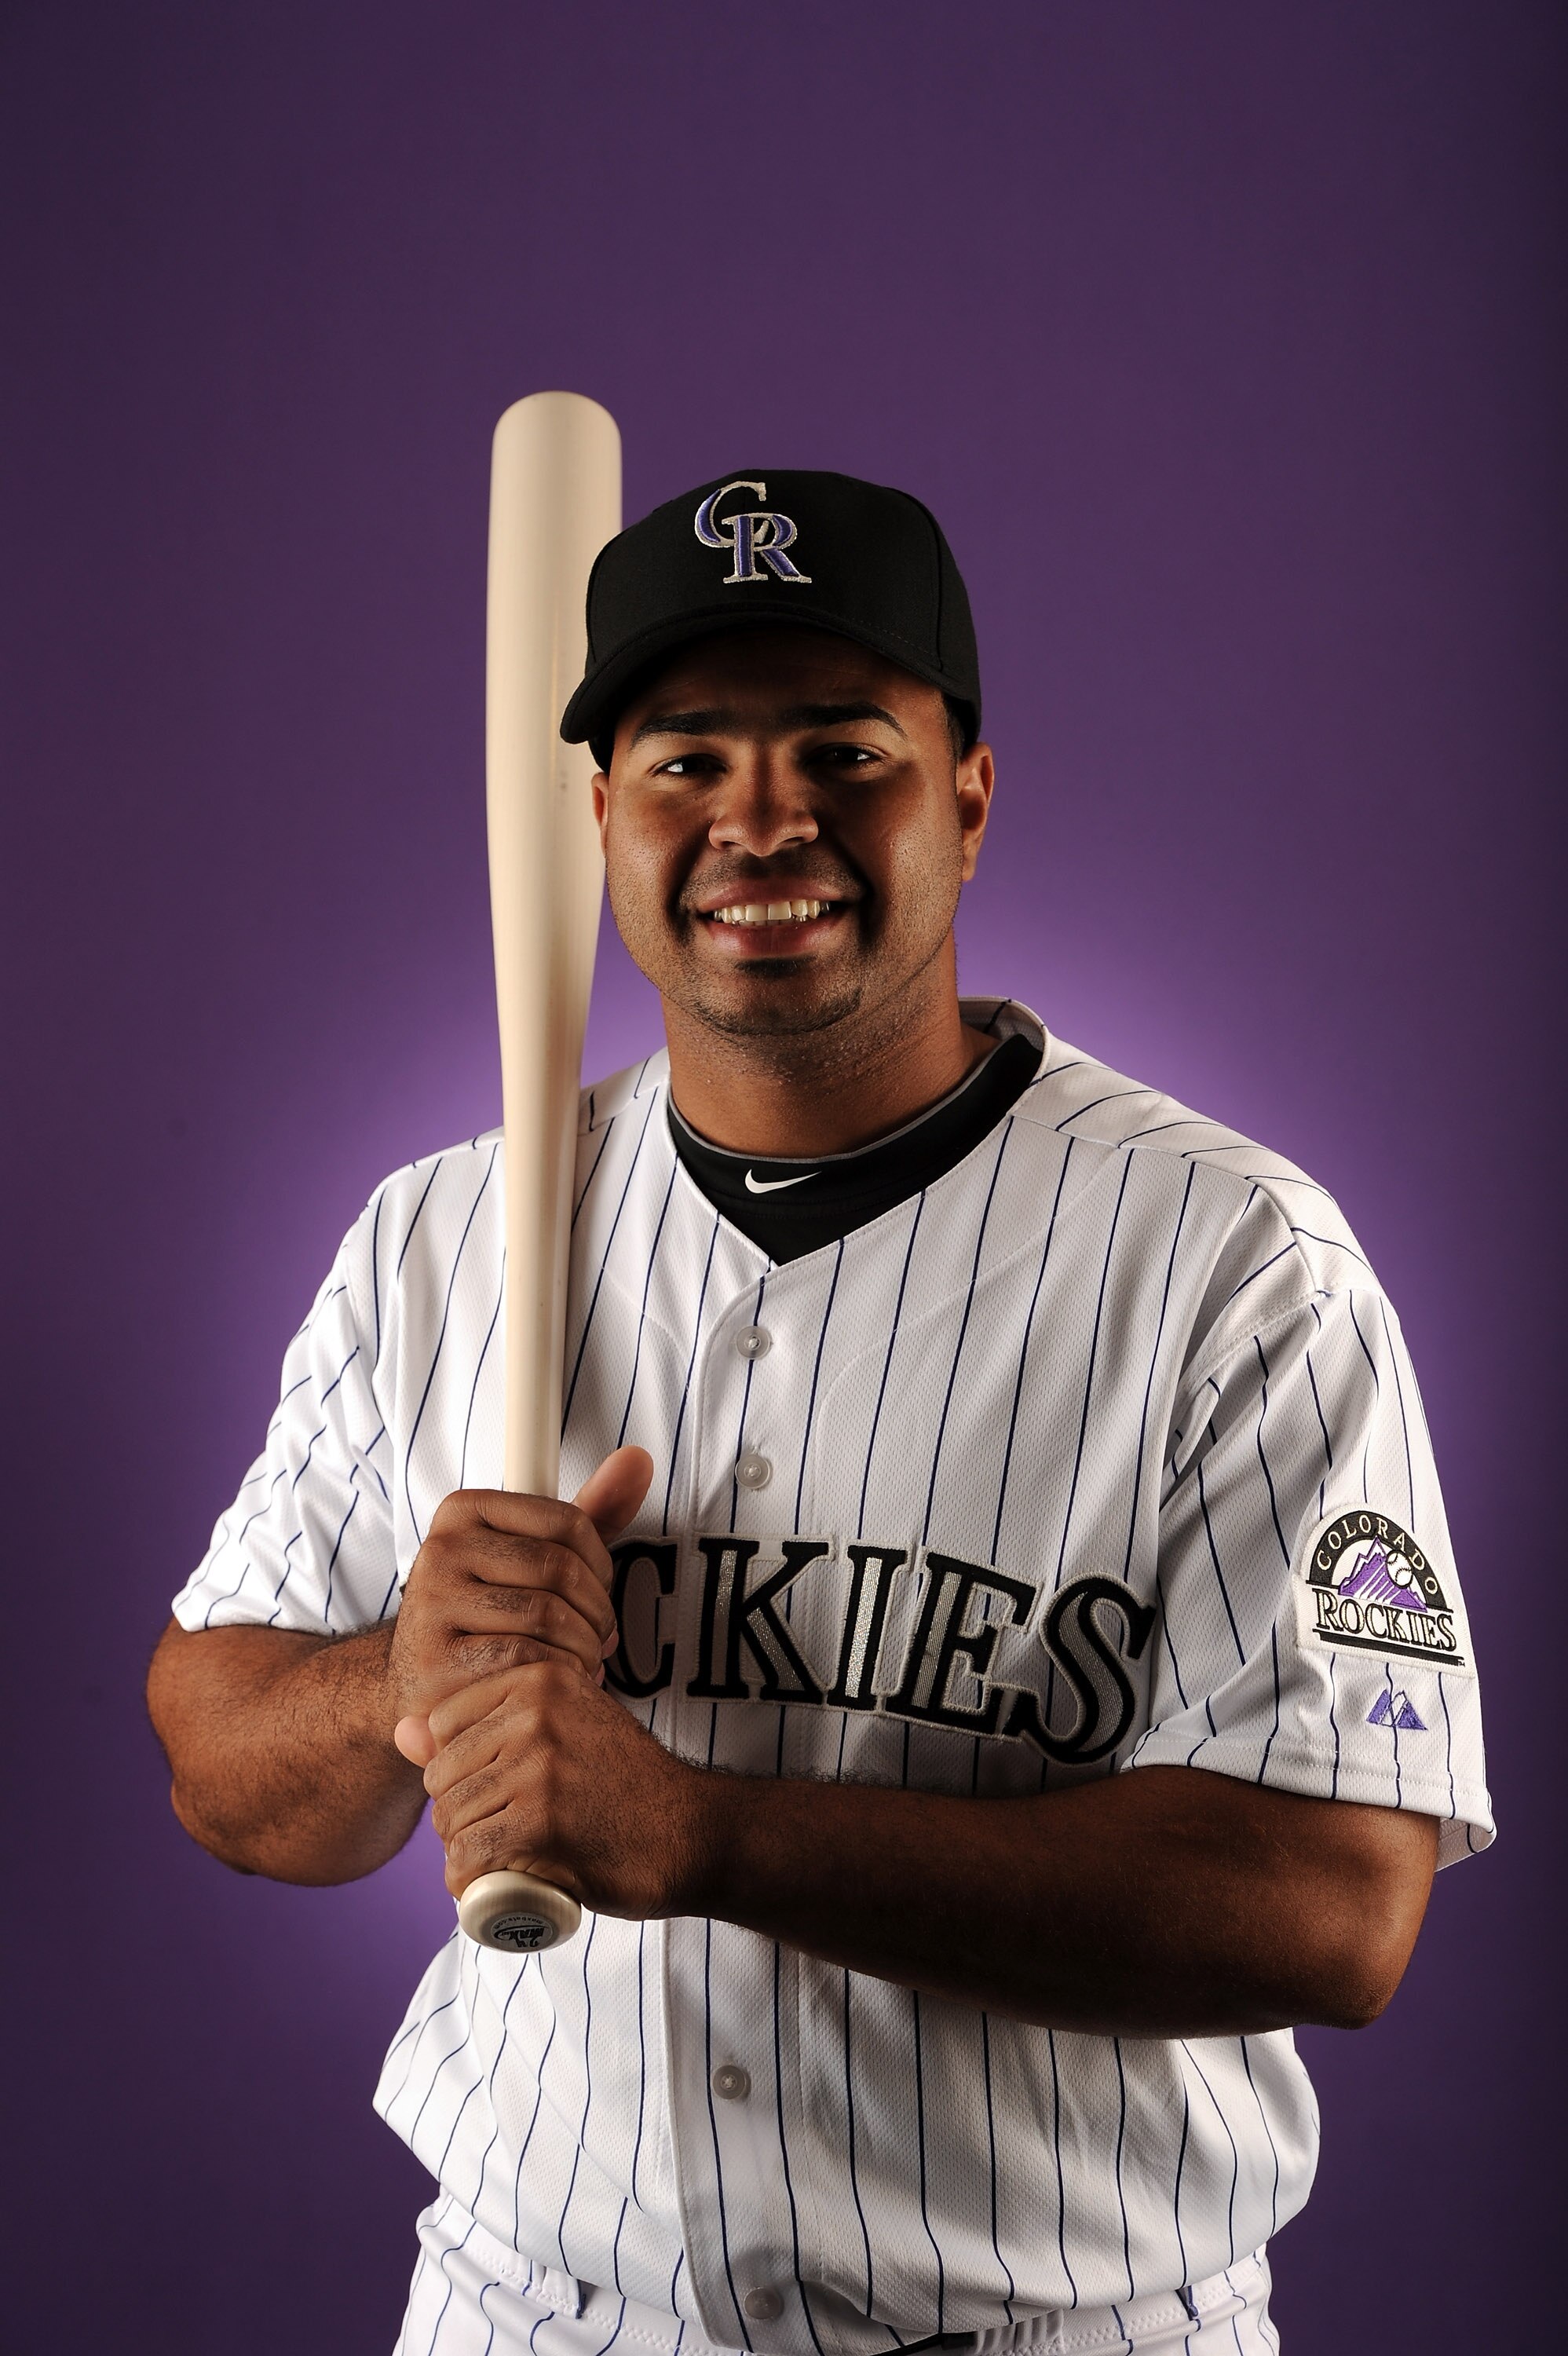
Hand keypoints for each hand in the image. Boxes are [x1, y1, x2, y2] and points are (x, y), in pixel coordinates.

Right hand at [386, 1446, 652, 1749]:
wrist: (425, 1681)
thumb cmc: (491, 1612)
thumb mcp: (536, 1554)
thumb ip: (592, 1511)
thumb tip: (637, 1459)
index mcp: (464, 1509)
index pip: (567, 1521)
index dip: (601, 1564)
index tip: (597, 1591)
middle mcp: (441, 1548)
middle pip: (559, 1568)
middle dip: (596, 1610)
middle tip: (600, 1636)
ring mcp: (433, 1603)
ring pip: (547, 1615)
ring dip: (583, 1647)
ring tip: (582, 1660)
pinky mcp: (437, 1659)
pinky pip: (525, 1657)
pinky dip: (556, 1672)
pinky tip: (556, 1680)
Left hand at [415, 1655, 712, 1917]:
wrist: (690, 1831)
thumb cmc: (620, 1784)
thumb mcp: (560, 1729)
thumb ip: (484, 1723)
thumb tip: (401, 1731)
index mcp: (538, 1677)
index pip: (442, 1725)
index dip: (458, 1769)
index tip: (501, 1789)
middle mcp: (536, 1712)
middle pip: (440, 1776)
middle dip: (458, 1816)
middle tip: (504, 1835)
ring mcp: (539, 1766)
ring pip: (450, 1821)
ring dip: (464, 1854)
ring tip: (505, 1859)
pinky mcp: (542, 1822)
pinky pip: (468, 1859)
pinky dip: (470, 1886)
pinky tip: (493, 1887)